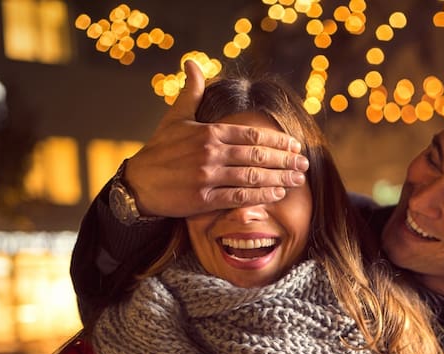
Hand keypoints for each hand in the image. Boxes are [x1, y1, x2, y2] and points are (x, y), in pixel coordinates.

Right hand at [123, 60, 308, 216]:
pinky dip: (261, 196)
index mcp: (208, 133)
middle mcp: (210, 153)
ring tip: (298, 180)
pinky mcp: (204, 199)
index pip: (251, 135)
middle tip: (305, 164)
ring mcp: (207, 176)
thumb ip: (191, 92)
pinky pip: (239, 197)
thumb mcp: (175, 117)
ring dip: (279, 179)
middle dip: (285, 160)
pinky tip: (278, 194)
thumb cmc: (159, 150)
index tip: (296, 145)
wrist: (138, 183)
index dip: (277, 141)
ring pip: (252, 177)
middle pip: (257, 156)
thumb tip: (192, 63)